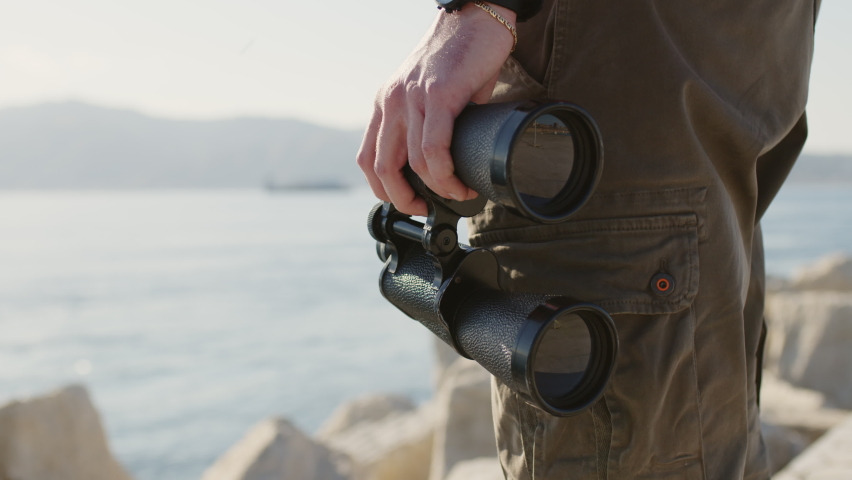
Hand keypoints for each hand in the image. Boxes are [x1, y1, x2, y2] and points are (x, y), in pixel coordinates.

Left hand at [356, 3, 515, 215]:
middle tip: (426, 208)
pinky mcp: (439, 95)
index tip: (408, 202)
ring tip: (458, 193)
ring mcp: (413, 98)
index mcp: (385, 103)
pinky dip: (446, 174)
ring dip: (437, 189)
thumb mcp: (430, 94)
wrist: (475, 18)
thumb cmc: (460, 57)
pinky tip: (459, 181)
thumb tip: (444, 162)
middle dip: (403, 199)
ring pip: (413, 163)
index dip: (383, 190)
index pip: (367, 159)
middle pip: (381, 168)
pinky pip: (434, 148)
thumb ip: (428, 124)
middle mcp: (392, 102)